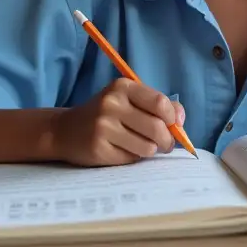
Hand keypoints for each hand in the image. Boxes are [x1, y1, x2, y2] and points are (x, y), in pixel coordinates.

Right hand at [50, 78, 184, 165]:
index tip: (172, 125)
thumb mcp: (128, 100)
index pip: (160, 103)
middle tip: (164, 144)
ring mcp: (103, 127)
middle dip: (167, 140)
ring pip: (147, 147)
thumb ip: (156, 106)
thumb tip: (181, 119)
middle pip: (157, 128)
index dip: (172, 118)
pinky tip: (121, 150)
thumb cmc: (104, 114)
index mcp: (122, 87)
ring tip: (140, 146)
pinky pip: (131, 159)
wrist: (65, 130)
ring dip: (150, 150)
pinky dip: (133, 158)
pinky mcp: (98, 149)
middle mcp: (111, 103)